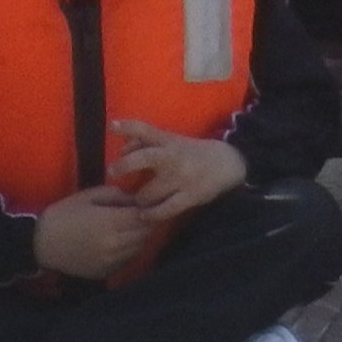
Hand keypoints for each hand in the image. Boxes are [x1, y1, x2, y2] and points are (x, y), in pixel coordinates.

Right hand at [33, 185, 162, 280]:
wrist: (40, 244)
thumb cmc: (63, 215)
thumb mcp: (89, 196)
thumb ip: (116, 194)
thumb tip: (135, 199)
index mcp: (112, 222)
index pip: (145, 217)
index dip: (148, 209)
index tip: (144, 203)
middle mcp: (116, 244)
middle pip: (146, 233)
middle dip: (146, 222)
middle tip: (137, 215)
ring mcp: (111, 261)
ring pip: (139, 248)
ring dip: (139, 237)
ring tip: (128, 228)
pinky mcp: (106, 272)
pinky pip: (127, 260)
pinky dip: (129, 251)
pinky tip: (118, 242)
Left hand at [107, 121, 246, 223]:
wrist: (229, 163)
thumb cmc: (194, 152)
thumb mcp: (173, 141)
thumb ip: (147, 142)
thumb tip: (122, 148)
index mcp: (169, 141)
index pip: (147, 130)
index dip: (128, 127)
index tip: (112, 126)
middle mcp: (174, 157)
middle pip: (144, 158)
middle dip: (124, 166)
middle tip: (112, 172)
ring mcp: (182, 178)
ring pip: (148, 192)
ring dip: (139, 198)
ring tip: (139, 200)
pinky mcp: (190, 196)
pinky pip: (164, 209)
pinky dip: (151, 214)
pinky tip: (144, 214)